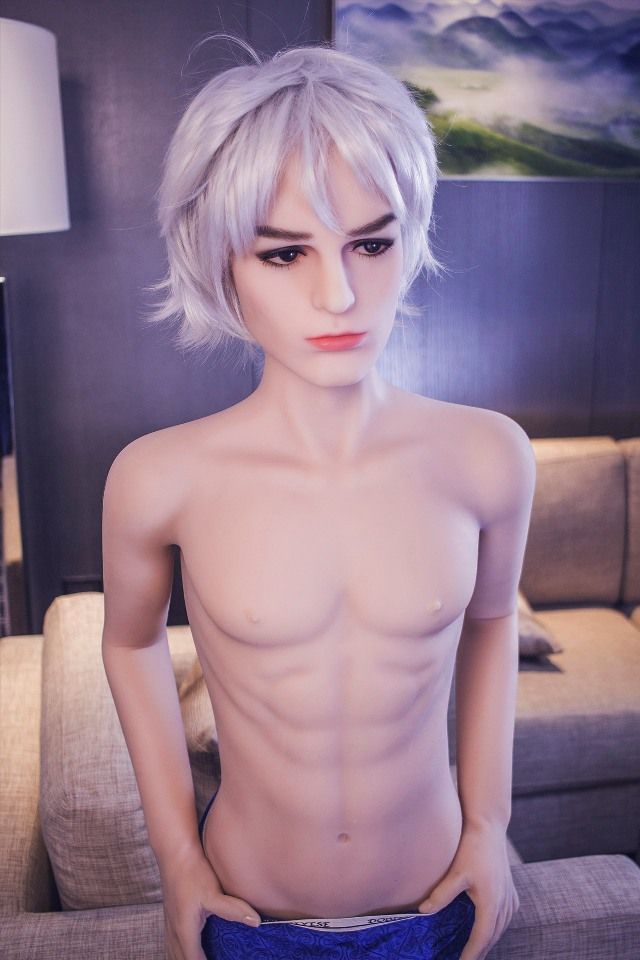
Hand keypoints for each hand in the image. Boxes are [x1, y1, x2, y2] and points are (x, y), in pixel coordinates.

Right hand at [160, 844, 260, 959]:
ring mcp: (170, 923)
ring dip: (185, 958)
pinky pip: (172, 943)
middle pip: (179, 959)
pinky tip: (190, 946)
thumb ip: (233, 909)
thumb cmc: (193, 872)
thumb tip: (256, 922)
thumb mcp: (213, 892)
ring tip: (201, 957)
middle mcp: (174, 930)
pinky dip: (180, 951)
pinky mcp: (171, 914)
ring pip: (173, 952)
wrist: (175, 852)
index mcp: (184, 930)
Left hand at [417, 822, 518, 959]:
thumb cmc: (472, 846)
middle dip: (480, 951)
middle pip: (493, 936)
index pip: (482, 938)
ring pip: (501, 928)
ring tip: (474, 950)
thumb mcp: (456, 872)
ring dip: (488, 939)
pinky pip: (506, 917)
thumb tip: (422, 912)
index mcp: (492, 902)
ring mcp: (510, 896)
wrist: (489, 825)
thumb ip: (441, 894)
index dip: (472, 954)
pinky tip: (487, 927)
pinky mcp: (510, 889)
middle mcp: (505, 903)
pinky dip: (496, 927)